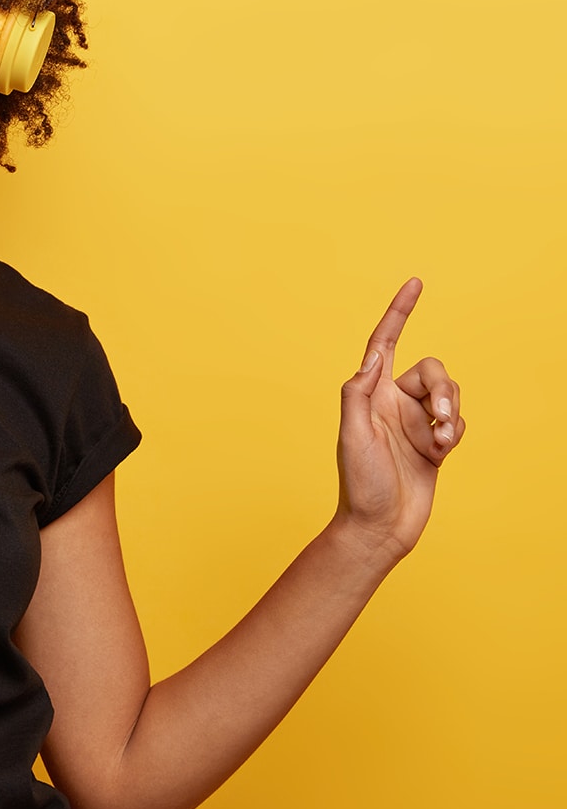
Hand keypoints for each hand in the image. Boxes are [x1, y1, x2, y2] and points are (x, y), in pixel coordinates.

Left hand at [336, 278, 465, 563]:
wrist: (380, 526)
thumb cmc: (359, 483)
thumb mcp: (351, 434)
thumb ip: (358, 394)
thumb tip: (371, 360)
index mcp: (369, 393)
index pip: (384, 343)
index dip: (399, 313)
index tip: (415, 283)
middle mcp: (392, 401)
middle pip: (432, 370)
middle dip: (444, 389)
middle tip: (440, 418)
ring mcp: (414, 421)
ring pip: (449, 394)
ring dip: (450, 414)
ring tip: (439, 442)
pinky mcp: (433, 442)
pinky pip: (456, 420)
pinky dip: (454, 432)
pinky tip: (441, 452)